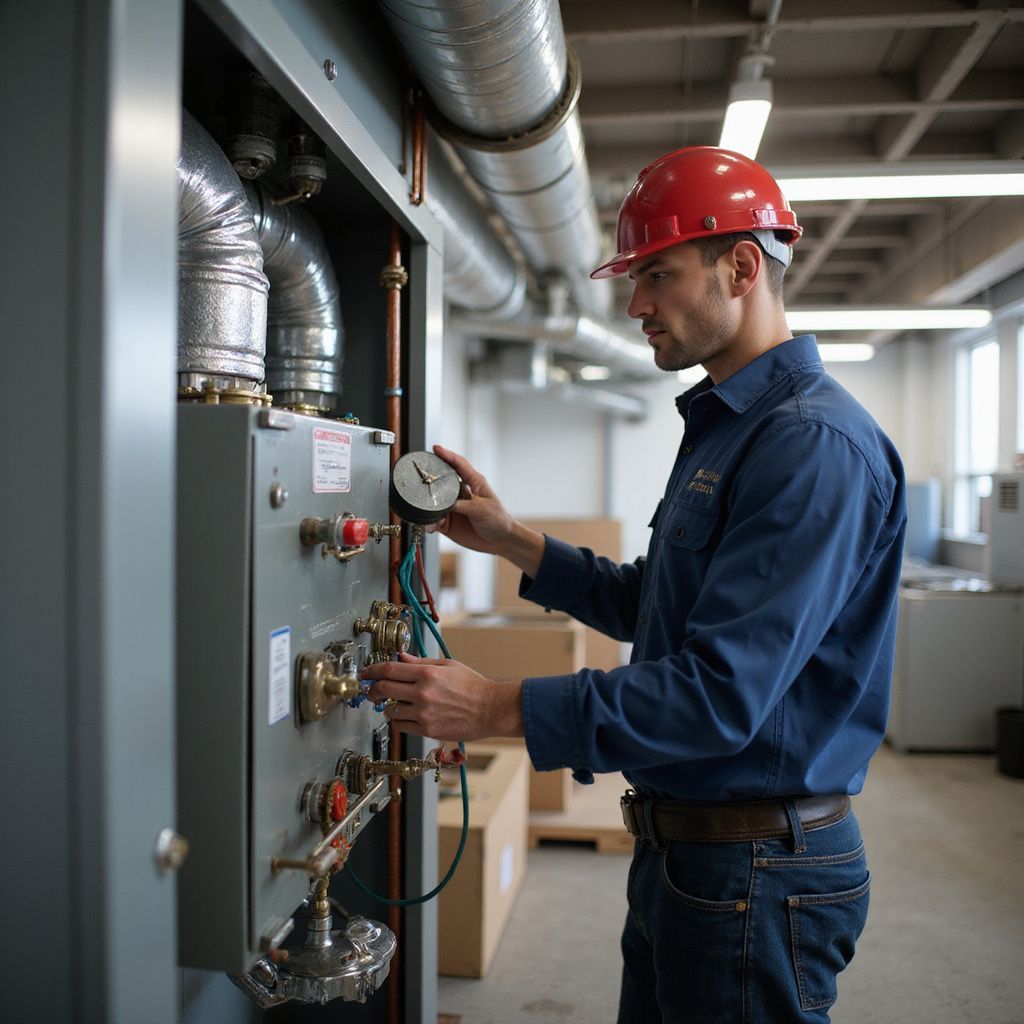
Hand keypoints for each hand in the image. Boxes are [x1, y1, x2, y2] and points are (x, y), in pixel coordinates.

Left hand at [361, 652, 523, 739]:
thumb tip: (401, 658)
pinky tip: (407, 714)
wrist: (490, 709)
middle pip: (384, 689)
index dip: (372, 670)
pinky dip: (399, 720)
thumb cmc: (472, 686)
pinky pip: (401, 726)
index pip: (389, 670)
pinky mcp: (427, 730)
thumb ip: (420, 663)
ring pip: (390, 710)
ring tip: (396, 703)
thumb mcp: (447, 665)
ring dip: (388, 706)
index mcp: (427, 674)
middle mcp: (423, 693)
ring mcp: (424, 713)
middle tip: (371, 689)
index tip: (366, 672)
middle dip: (373, 689)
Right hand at [431, 444, 543, 576]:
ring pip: (435, 502)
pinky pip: (434, 520)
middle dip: (431, 479)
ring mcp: (453, 507)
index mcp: (473, 483)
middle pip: (442, 481)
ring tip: (427, 510)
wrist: (500, 541)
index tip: (436, 448)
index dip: (447, 455)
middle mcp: (461, 493)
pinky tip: (431, 525)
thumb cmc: (498, 520)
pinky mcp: (448, 522)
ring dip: (428, 506)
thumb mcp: (482, 509)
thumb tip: (445, 505)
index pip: (459, 465)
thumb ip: (463, 505)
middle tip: (421, 479)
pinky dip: (430, 522)